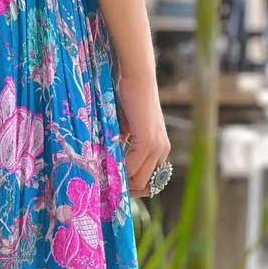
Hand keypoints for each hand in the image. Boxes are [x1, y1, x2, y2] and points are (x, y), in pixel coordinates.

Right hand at [114, 67, 170, 197]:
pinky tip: (107, 163)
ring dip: (121, 181)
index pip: (150, 181)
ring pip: (139, 179)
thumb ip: (126, 146)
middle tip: (106, 186)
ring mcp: (157, 147)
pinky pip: (132, 166)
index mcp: (160, 149)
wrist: (138, 79)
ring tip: (104, 178)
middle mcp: (163, 150)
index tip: (114, 185)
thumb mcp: (128, 129)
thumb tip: (111, 163)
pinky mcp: (147, 141)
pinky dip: (119, 169)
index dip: (132, 187)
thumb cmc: (130, 100)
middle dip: (126, 189)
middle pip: (145, 185)